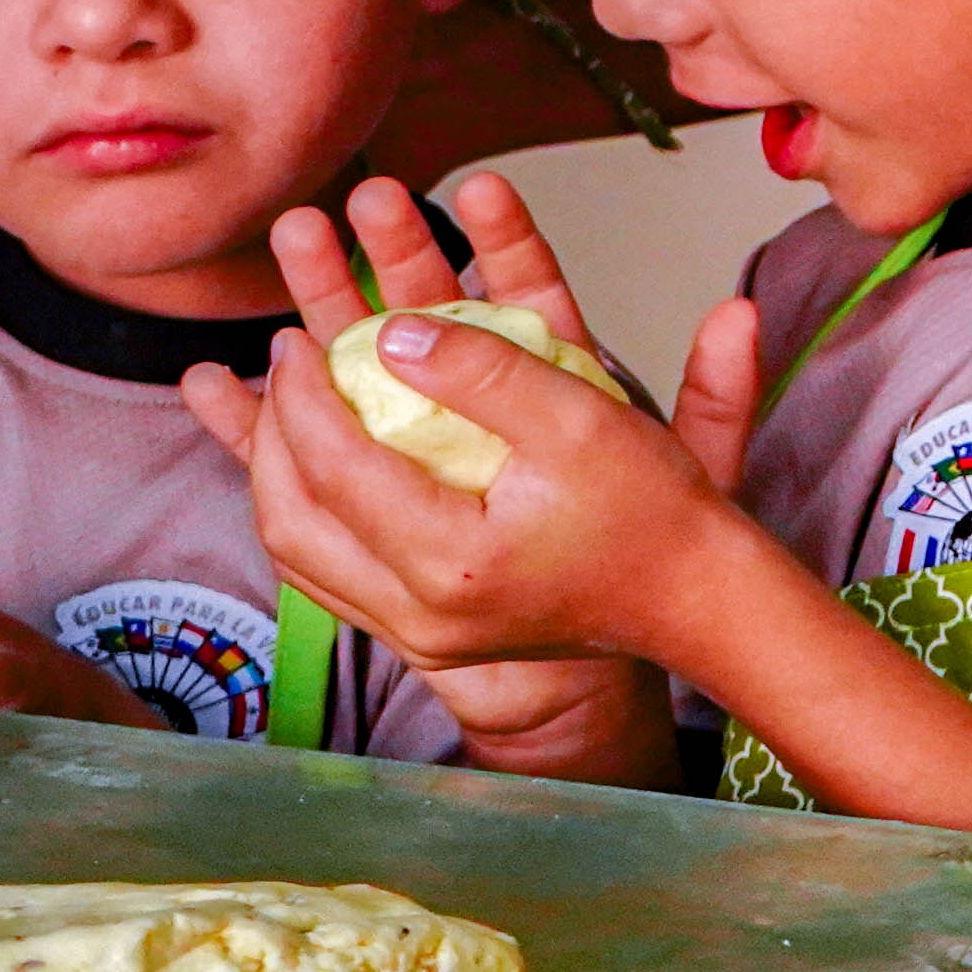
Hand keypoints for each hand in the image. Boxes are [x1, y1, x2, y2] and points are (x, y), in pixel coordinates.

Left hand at [179, 180, 772, 682]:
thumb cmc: (657, 510)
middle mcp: (422, 613)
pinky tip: (303, 469)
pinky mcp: (427, 638)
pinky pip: (329, 577)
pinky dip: (307, 514)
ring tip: (279, 404)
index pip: (339, 469)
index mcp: (455, 562)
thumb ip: (487, 371)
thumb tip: (394, 334)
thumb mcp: (585, 417)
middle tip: (283, 358)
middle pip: (294, 519)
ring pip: (300, 554)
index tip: (297, 334)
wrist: (697, 600)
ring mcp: (420, 635)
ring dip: (277, 473)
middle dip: (274, 429)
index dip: (306, 394)